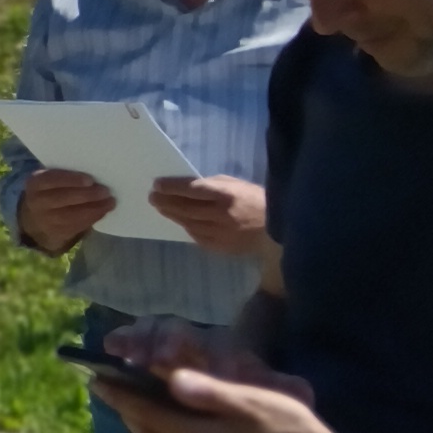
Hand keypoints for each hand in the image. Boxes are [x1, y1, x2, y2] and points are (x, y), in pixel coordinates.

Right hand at [16, 168, 114, 253]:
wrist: (36, 219)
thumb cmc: (50, 192)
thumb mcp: (50, 182)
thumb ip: (65, 177)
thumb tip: (95, 176)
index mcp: (35, 183)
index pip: (51, 179)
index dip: (71, 180)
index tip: (90, 180)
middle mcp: (37, 202)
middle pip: (63, 198)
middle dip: (87, 195)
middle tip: (105, 191)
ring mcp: (46, 220)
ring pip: (73, 214)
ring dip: (95, 208)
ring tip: (110, 202)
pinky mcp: (57, 233)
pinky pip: (78, 226)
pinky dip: (93, 218)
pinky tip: (103, 211)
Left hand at [98, 320, 337, 432]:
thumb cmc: (291, 430)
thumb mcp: (251, 402)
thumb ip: (208, 392)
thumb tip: (167, 379)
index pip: (147, 416)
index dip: (120, 397)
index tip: (95, 380)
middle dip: (127, 413)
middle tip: (112, 390)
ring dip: (145, 428)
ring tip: (135, 407)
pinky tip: (172, 430)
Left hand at [149, 174, 268, 249]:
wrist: (280, 229)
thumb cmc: (257, 200)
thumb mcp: (236, 185)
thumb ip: (212, 186)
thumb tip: (187, 188)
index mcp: (226, 195)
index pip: (191, 189)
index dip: (171, 187)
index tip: (157, 185)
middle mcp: (221, 214)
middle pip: (185, 208)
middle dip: (166, 202)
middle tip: (153, 198)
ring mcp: (221, 233)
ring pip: (189, 223)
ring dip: (173, 215)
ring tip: (163, 209)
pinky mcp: (222, 248)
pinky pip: (198, 237)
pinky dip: (189, 229)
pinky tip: (183, 222)